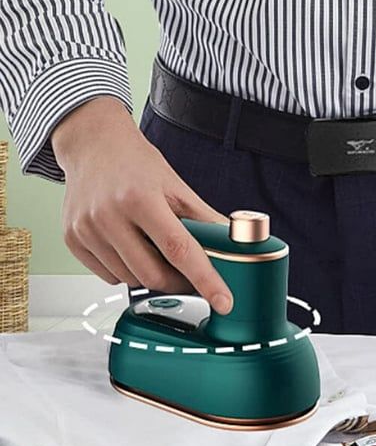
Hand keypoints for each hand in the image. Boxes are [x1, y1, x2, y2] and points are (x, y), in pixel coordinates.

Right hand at [52, 96, 233, 314]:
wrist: (93, 144)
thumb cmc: (136, 162)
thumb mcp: (176, 185)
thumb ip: (204, 218)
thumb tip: (234, 244)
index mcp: (140, 198)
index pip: (180, 250)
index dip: (205, 279)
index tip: (223, 301)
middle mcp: (108, 215)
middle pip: (153, 274)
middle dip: (179, 282)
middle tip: (191, 274)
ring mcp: (86, 230)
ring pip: (130, 280)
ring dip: (151, 276)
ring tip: (155, 249)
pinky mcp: (72, 240)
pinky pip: (108, 276)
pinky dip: (127, 271)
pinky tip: (131, 247)